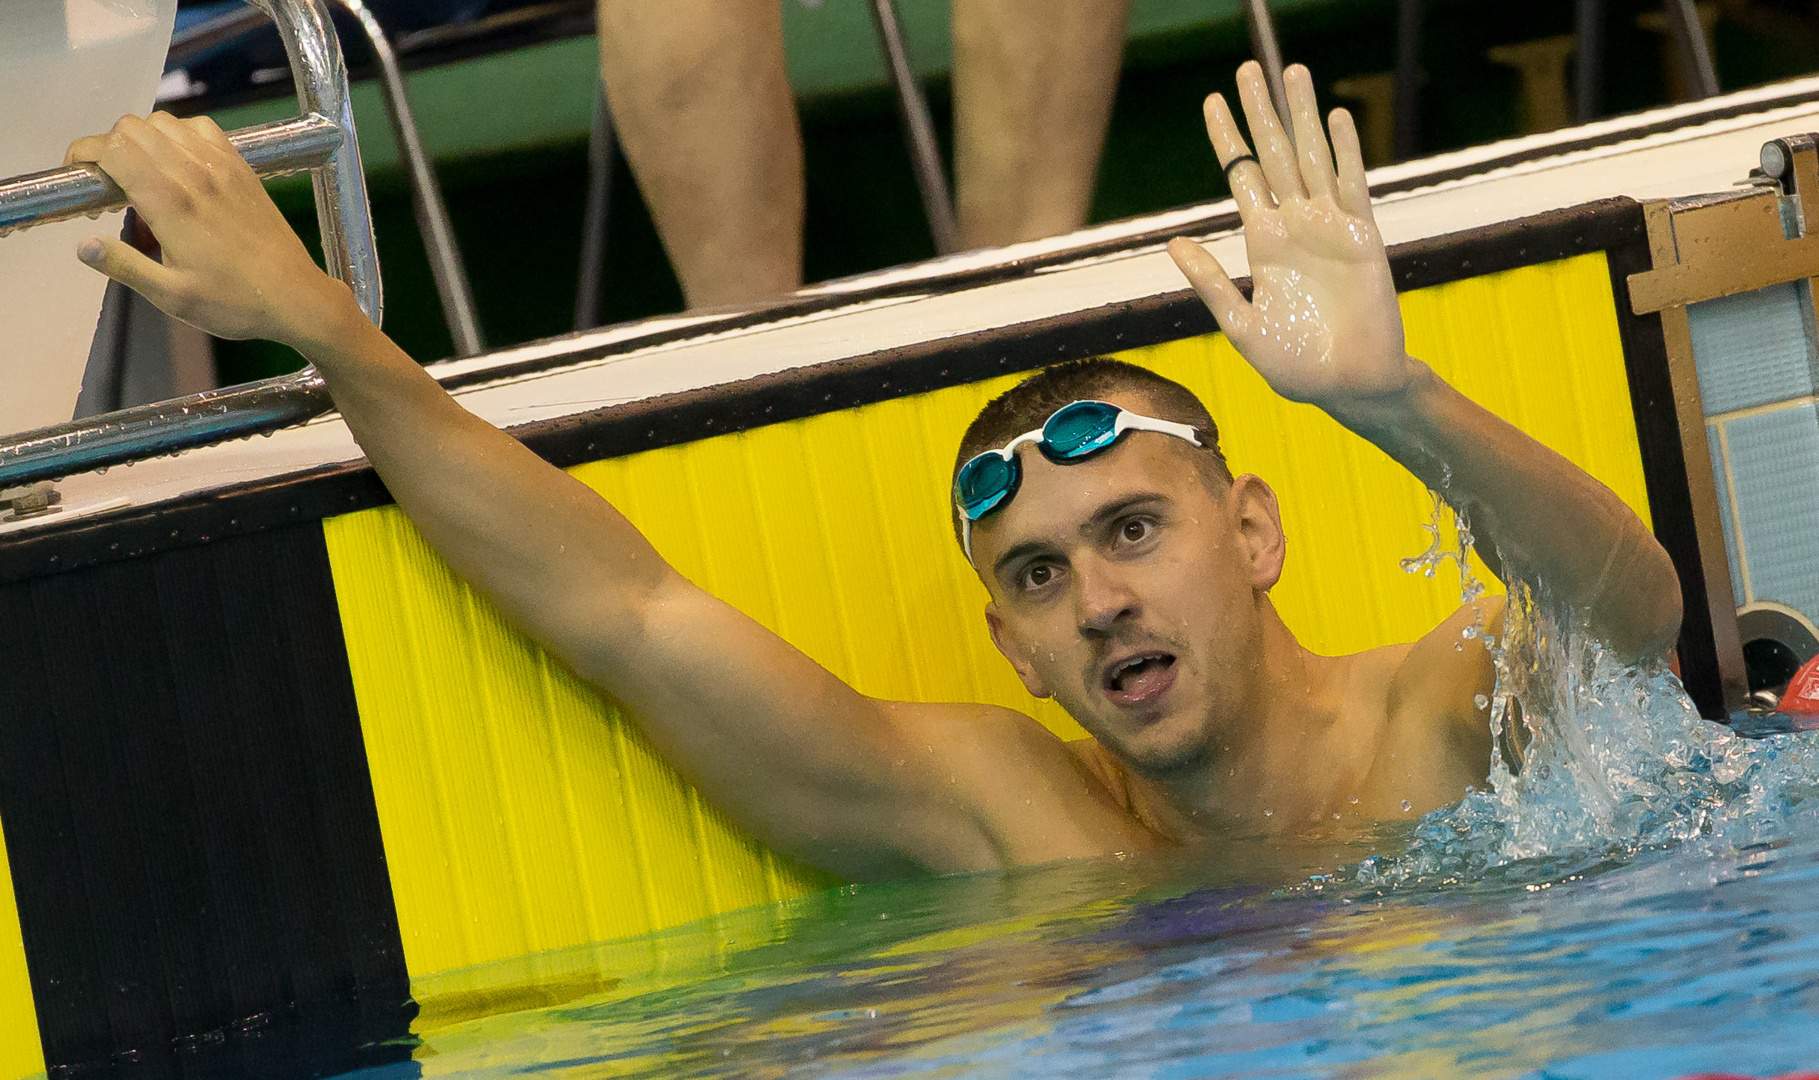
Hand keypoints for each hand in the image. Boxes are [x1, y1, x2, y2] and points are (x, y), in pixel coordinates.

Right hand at [64, 113, 355, 348]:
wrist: (297, 297)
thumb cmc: (234, 302)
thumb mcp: (171, 296)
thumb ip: (124, 266)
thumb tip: (83, 245)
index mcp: (171, 202)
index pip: (112, 149)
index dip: (84, 155)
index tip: (78, 177)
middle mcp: (194, 172)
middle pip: (132, 128)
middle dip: (108, 147)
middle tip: (107, 185)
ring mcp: (222, 165)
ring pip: (165, 123)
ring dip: (142, 139)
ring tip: (141, 176)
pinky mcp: (242, 167)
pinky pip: (202, 129)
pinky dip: (178, 135)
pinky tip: (179, 165)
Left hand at [1167, 63, 1412, 409]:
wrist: (1350, 386)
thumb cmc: (1296, 365)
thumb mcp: (1241, 325)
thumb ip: (1210, 283)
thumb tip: (1173, 243)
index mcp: (1263, 244)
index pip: (1241, 176)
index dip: (1227, 139)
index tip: (1210, 101)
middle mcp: (1295, 226)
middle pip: (1275, 154)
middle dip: (1260, 113)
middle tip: (1246, 69)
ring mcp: (1330, 227)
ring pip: (1313, 158)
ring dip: (1302, 116)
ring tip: (1292, 72)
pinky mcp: (1363, 238)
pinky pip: (1352, 185)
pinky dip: (1344, 151)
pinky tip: (1334, 117)